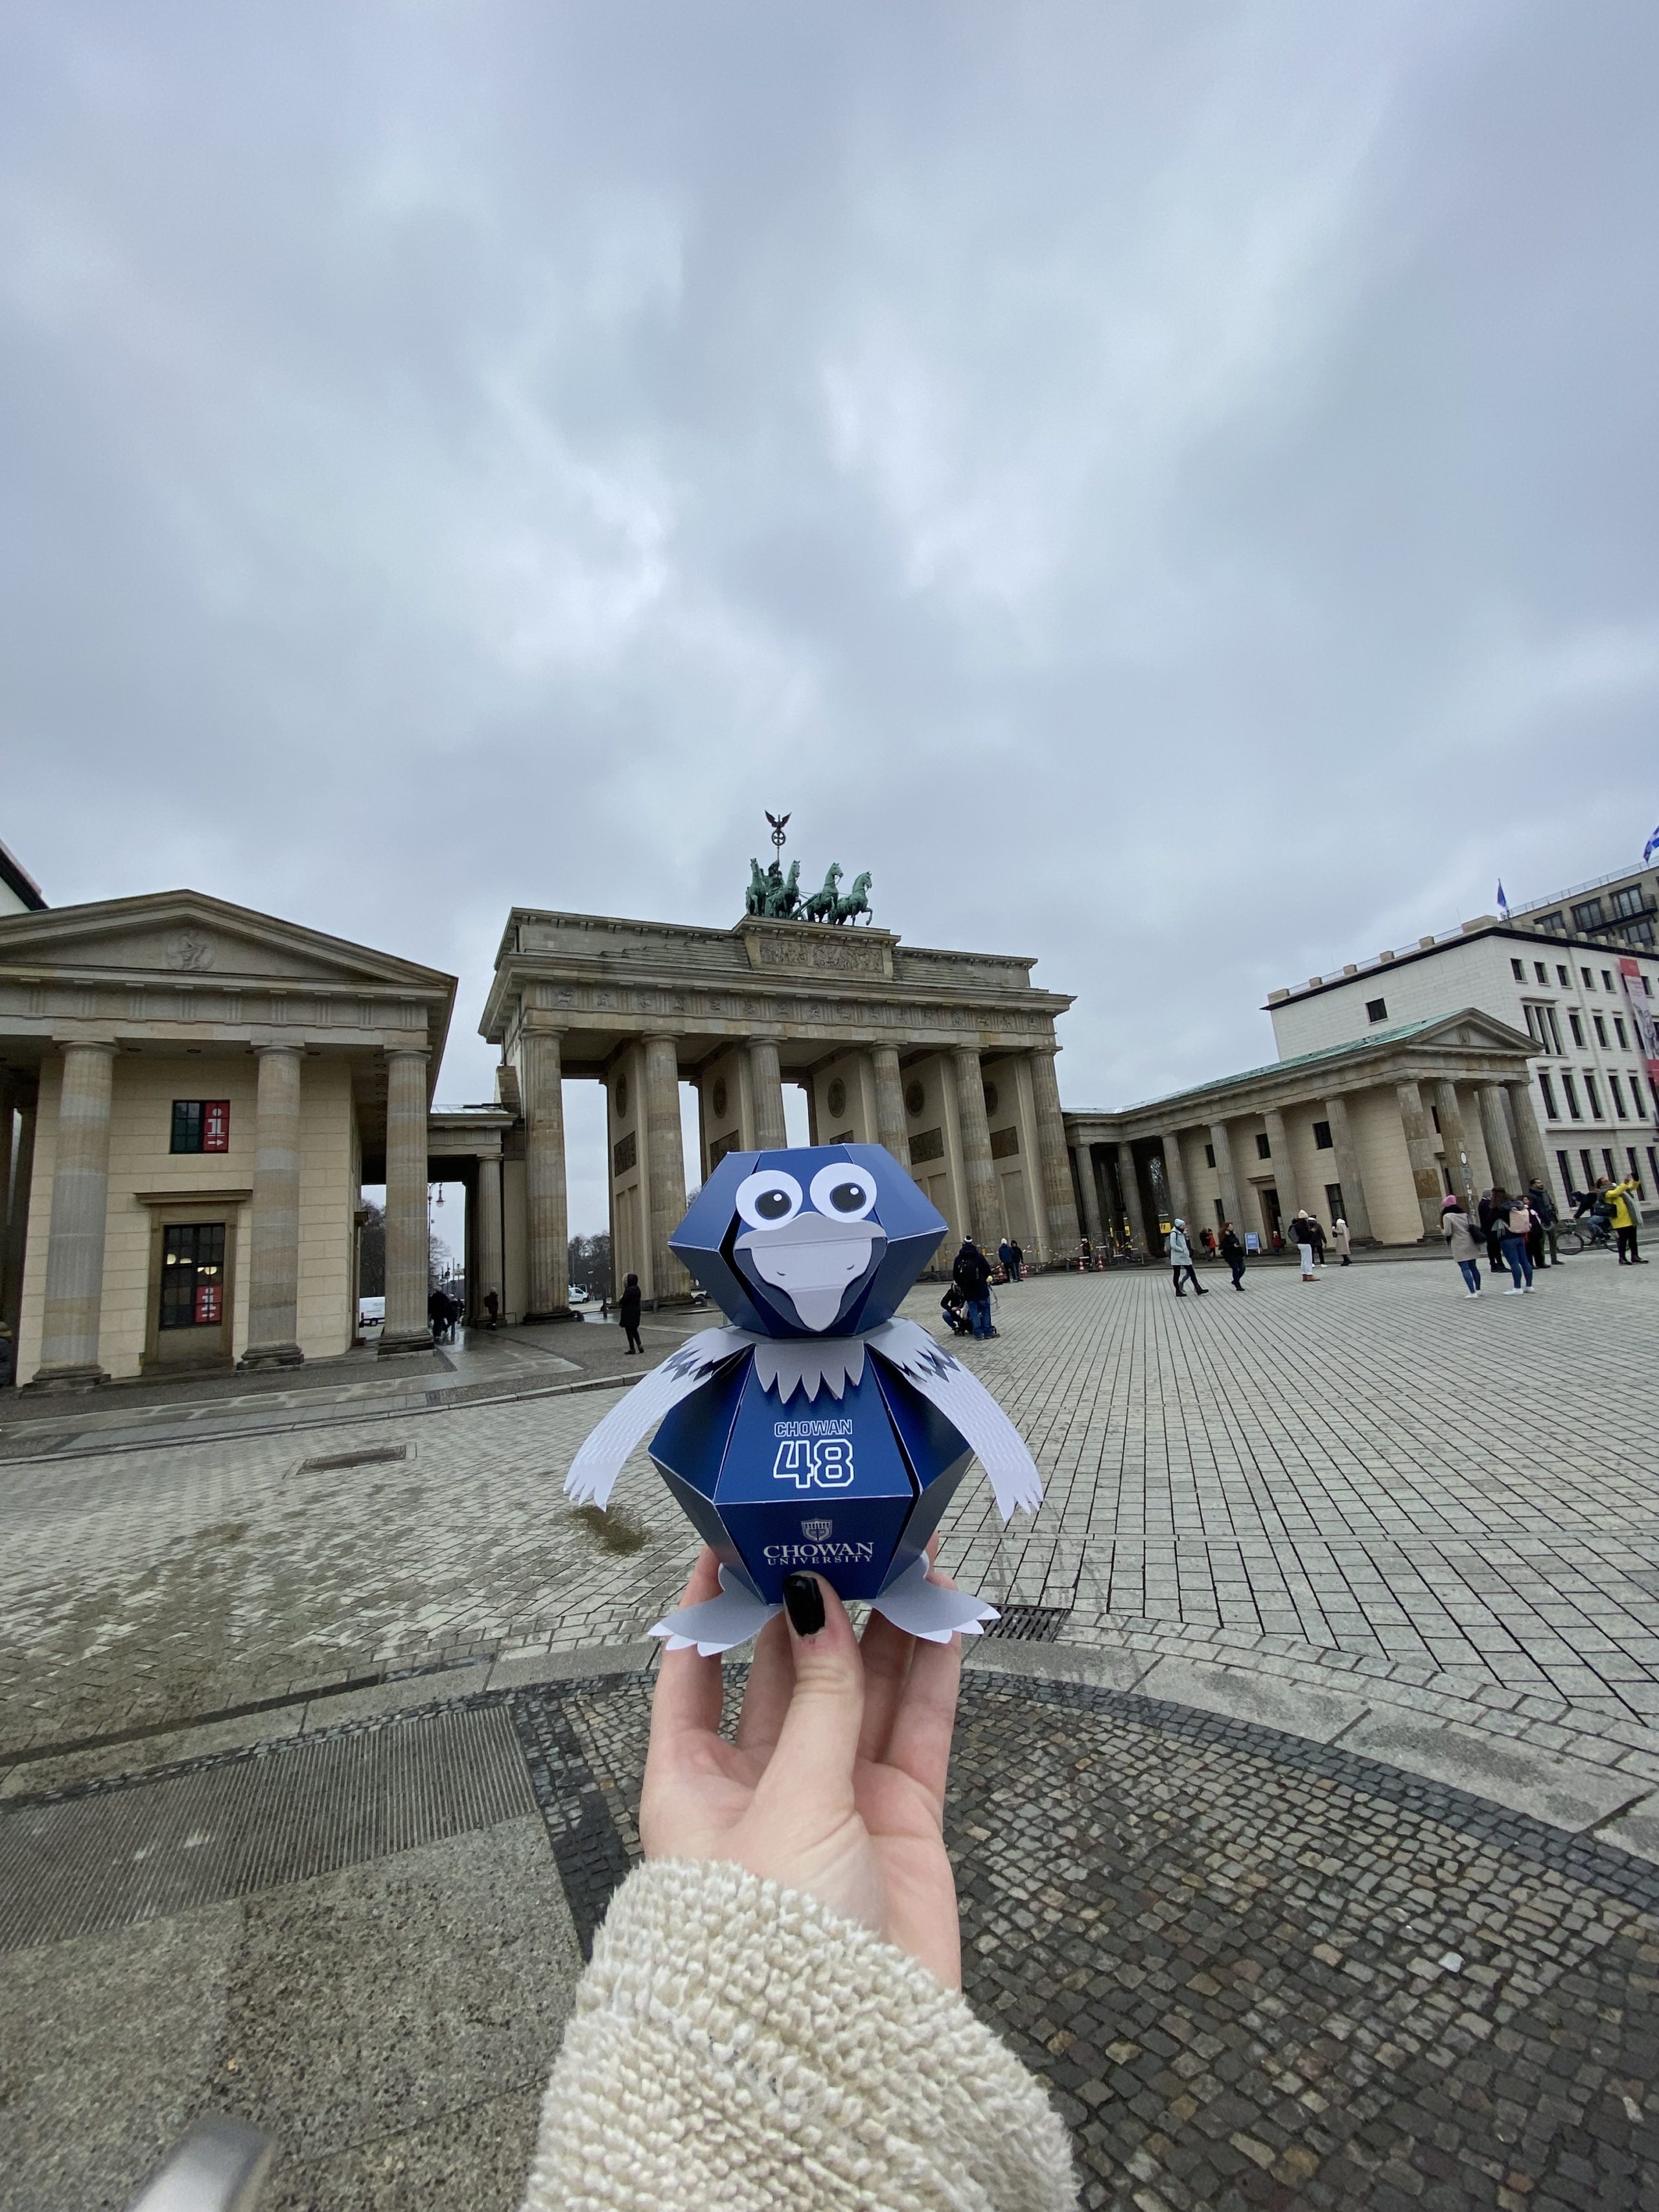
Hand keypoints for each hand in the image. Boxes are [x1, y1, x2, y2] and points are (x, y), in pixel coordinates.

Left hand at [640, 1546, 964, 1987]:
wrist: (847, 2056)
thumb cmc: (769, 1943)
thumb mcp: (787, 1803)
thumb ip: (820, 1700)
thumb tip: (816, 1600)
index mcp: (692, 1784)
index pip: (692, 1673)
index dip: (711, 1606)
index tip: (730, 1536)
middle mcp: (762, 1786)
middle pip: (790, 1671)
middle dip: (815, 1602)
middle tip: (843, 1529)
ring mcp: (836, 1801)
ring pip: (862, 1689)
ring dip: (884, 1623)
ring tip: (904, 1550)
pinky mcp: (899, 1822)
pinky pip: (916, 1727)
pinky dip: (931, 1670)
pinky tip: (941, 1613)